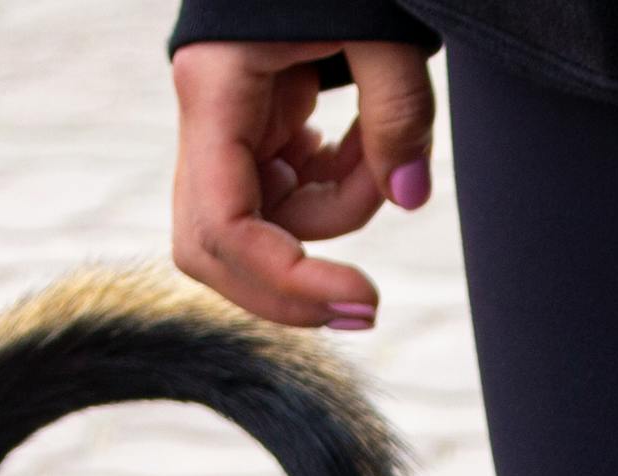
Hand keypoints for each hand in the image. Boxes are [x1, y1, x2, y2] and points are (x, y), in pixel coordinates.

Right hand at [170, 40, 437, 329]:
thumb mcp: (383, 26)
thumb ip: (400, 109)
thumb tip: (410, 197)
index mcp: (213, 88)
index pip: (222, 225)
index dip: (285, 281)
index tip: (364, 300)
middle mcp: (206, 117)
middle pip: (216, 248)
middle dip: (290, 284)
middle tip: (370, 306)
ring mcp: (229, 129)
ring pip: (266, 225)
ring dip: (338, 211)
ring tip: (388, 149)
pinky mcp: (260, 132)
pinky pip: (294, 194)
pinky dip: (341, 188)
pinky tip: (368, 144)